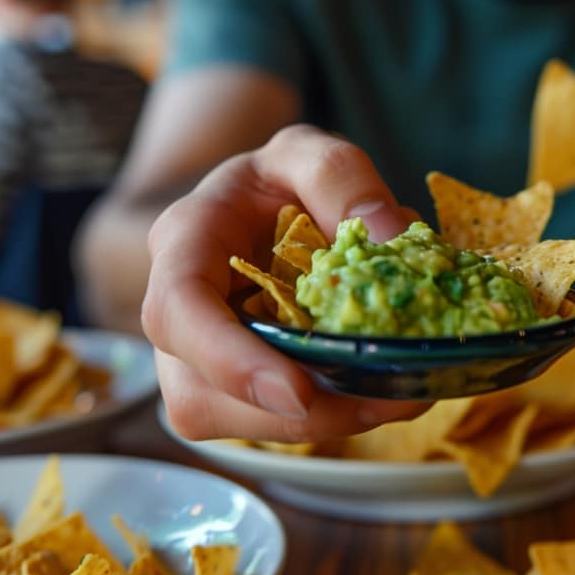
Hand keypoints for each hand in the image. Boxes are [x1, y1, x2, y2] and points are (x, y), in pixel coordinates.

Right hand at [142, 125, 424, 441]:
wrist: (266, 205)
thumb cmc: (279, 179)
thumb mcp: (308, 152)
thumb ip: (341, 175)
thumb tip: (388, 235)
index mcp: (184, 242)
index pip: (179, 310)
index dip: (228, 360)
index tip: (297, 392)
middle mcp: (177, 312)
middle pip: (200, 392)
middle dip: (294, 413)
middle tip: (386, 399)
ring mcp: (198, 359)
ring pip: (237, 422)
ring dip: (321, 421)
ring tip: (397, 396)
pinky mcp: (235, 388)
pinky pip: (270, 421)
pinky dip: (331, 415)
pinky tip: (382, 392)